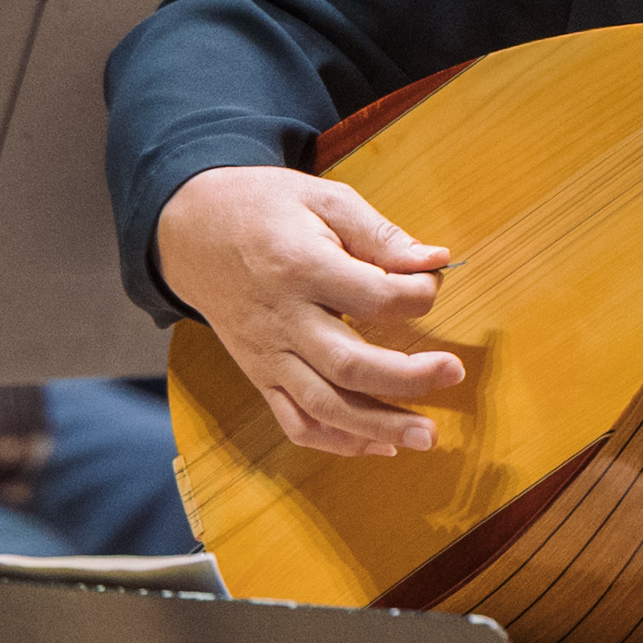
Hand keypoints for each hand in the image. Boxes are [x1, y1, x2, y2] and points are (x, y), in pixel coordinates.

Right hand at [155, 163, 462, 456]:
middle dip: (409, 378)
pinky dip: (337, 442)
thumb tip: (435, 259)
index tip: (433, 284)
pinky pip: (295, 421)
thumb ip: (378, 233)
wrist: (188, 231)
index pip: (373, 296)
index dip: (417, 295)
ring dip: (379, 427)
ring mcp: (267, 354)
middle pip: (349, 364)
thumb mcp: (321, 197)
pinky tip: (378, 445)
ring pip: (324, 405)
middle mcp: (282, 319)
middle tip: (454, 373)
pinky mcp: (259, 375)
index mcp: (300, 267)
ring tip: (427, 436)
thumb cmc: (262, 208)